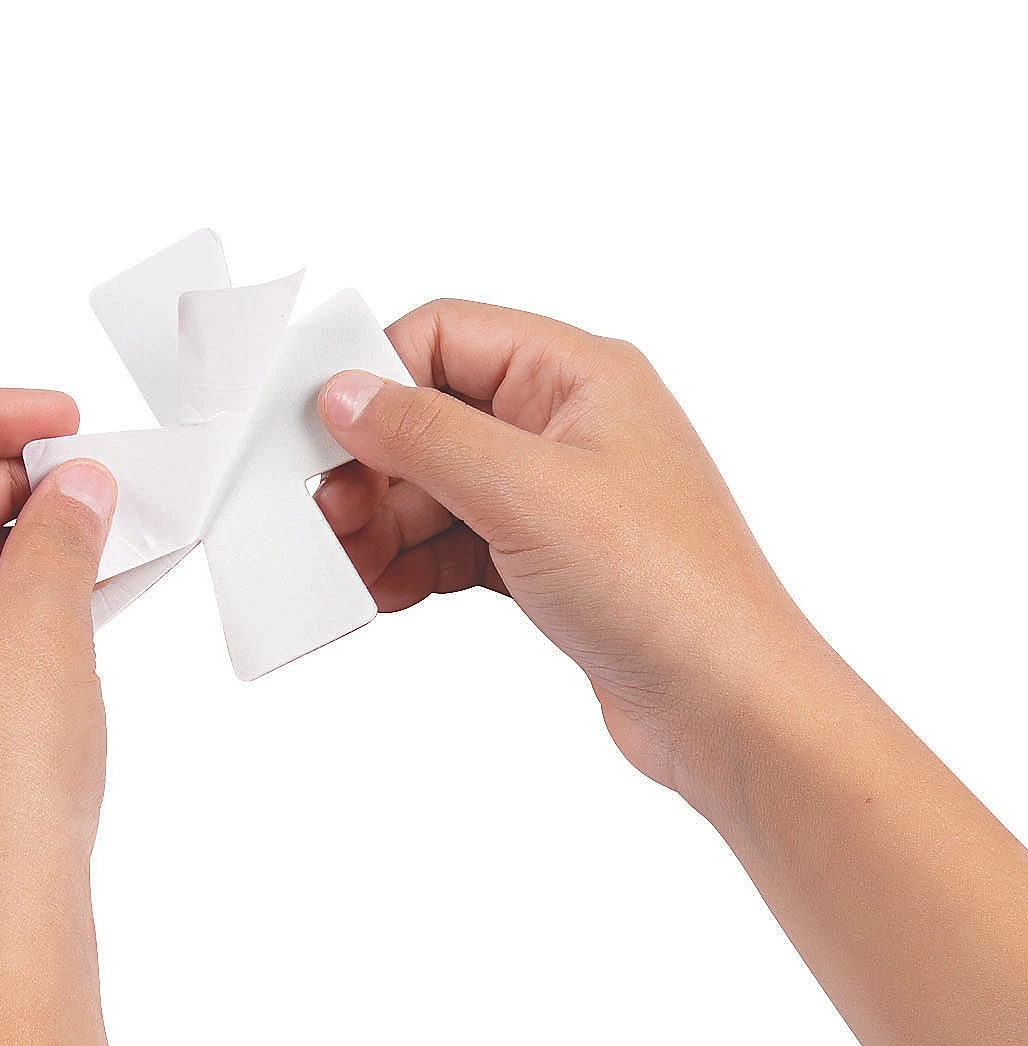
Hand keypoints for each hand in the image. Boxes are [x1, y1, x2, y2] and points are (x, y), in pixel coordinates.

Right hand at [315, 300, 816, 794]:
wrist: (726, 705)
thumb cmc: (666, 590)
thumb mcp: (526, 495)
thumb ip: (426, 436)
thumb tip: (346, 394)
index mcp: (578, 376)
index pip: (445, 338)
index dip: (375, 380)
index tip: (322, 436)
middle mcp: (568, 425)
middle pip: (433, 419)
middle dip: (373, 471)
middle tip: (327, 520)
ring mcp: (558, 497)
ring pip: (438, 489)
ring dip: (386, 527)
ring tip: (350, 570)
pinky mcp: (547, 560)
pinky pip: (456, 544)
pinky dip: (415, 565)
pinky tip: (385, 593)